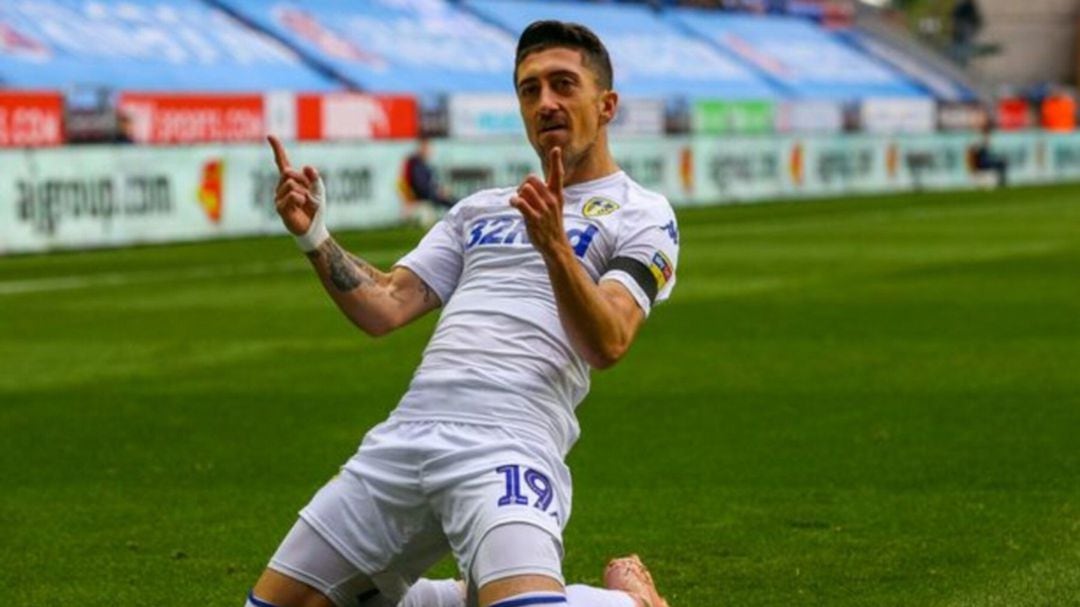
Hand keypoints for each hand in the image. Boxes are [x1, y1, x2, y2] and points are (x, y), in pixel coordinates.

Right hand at [268, 135, 328, 250]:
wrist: (313, 227)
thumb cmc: (315, 208)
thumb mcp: (319, 190)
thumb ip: (315, 178)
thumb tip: (307, 166)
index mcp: (290, 180)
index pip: (282, 161)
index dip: (277, 148)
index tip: (270, 136)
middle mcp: (281, 186)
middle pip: (289, 172)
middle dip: (303, 181)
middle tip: (307, 195)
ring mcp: (278, 197)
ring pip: (291, 184)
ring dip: (304, 193)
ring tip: (304, 203)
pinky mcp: (280, 208)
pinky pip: (292, 195)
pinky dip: (302, 200)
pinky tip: (300, 207)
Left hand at [510, 147, 568, 259]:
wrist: (555, 245)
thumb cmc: (551, 224)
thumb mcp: (554, 206)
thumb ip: (545, 192)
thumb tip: (530, 180)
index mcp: (556, 195)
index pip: (557, 174)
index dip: (556, 161)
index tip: (556, 148)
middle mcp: (551, 200)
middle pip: (532, 179)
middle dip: (523, 185)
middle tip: (522, 196)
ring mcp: (543, 210)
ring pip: (525, 189)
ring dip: (518, 195)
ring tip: (520, 204)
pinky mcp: (534, 219)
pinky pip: (521, 203)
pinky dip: (514, 201)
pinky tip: (514, 205)